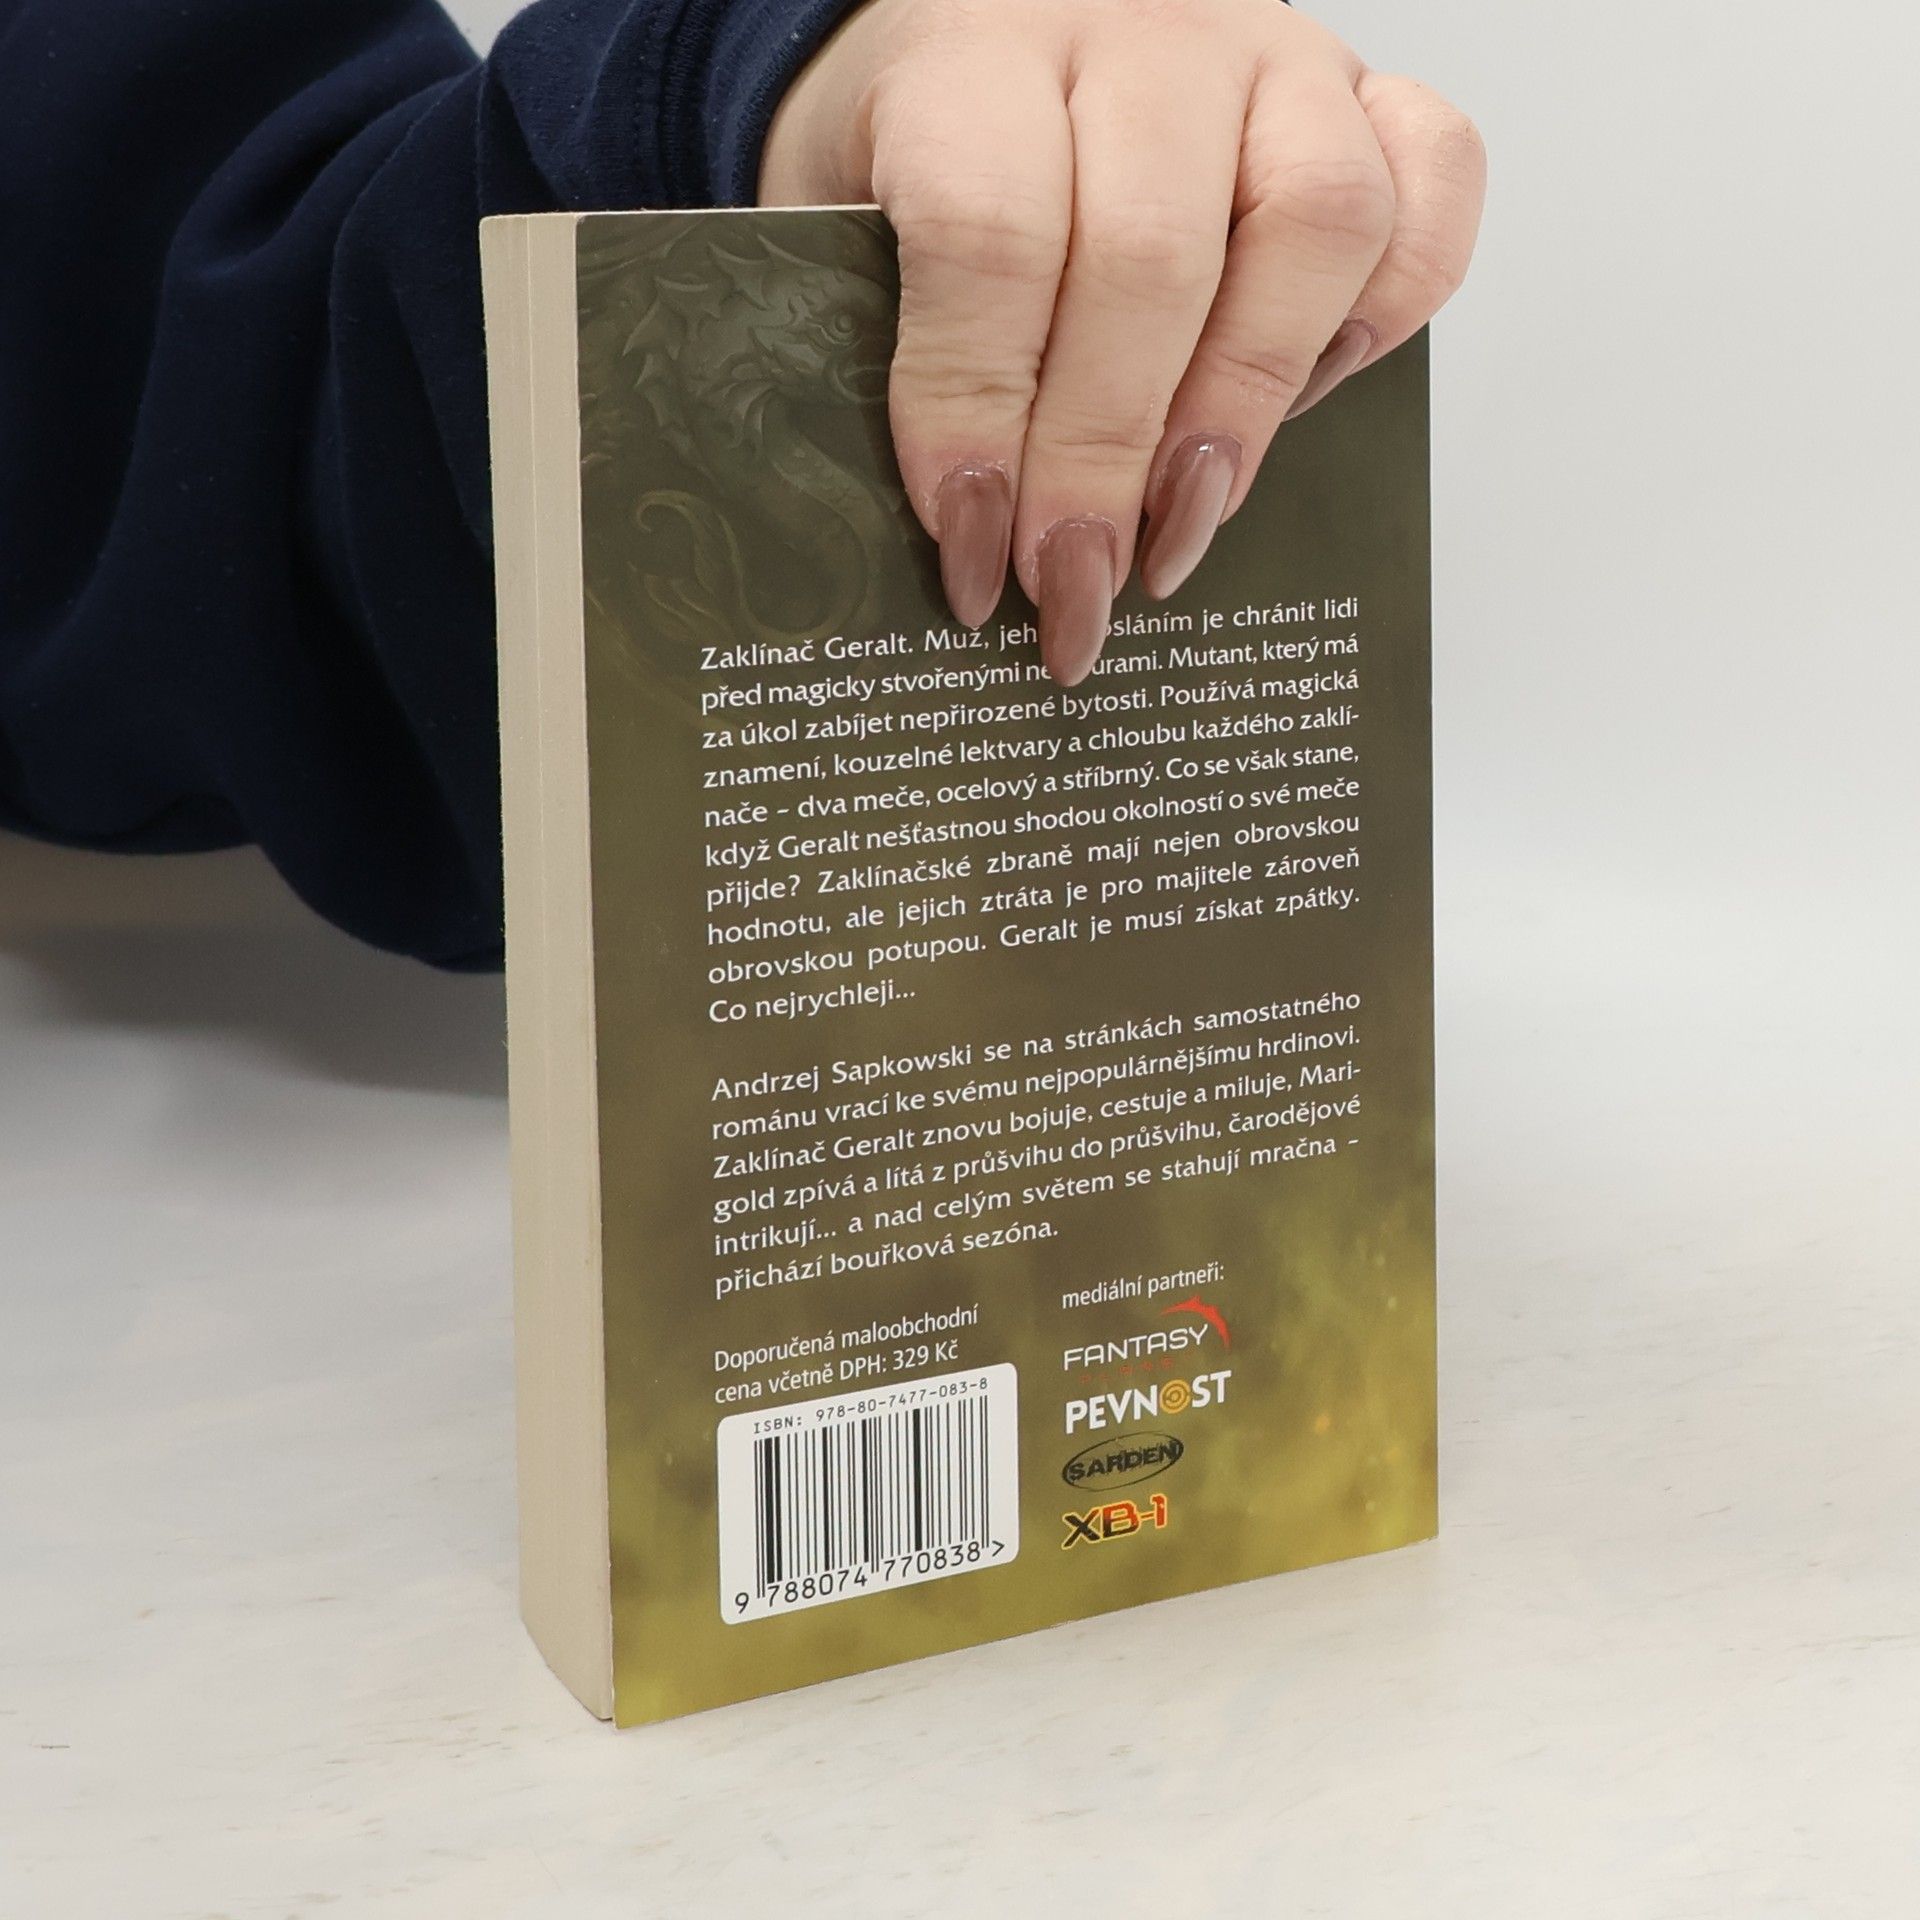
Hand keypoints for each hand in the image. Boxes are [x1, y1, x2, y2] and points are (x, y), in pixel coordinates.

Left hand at [761, 0, 1484, 682]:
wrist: (984, 34)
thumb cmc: (923, 152)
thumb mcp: (855, 232)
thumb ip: (896, 352)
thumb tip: (960, 540)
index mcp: (978, 55)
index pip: (988, 235)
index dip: (977, 411)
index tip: (970, 544)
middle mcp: (1144, 36)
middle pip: (1152, 259)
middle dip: (1106, 462)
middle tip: (1074, 585)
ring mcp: (1271, 55)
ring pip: (1316, 218)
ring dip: (1245, 407)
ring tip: (1182, 524)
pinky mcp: (1364, 90)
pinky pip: (1433, 181)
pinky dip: (1393, 308)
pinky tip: (1304, 401)